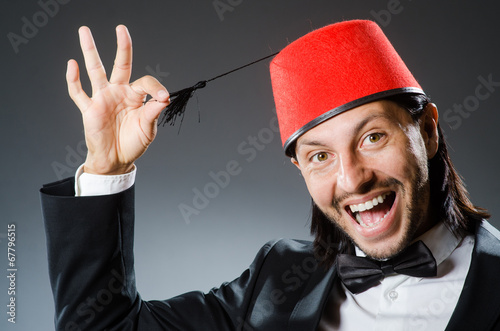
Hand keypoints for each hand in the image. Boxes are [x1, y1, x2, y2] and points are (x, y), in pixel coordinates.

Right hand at [66, 25, 168, 174]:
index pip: (145, 82)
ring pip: (96, 71)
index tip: (163, 97)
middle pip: (120, 65)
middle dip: (122, 47)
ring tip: (84, 31)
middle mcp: (119, 92)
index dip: (155, 87)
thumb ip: (153, 113)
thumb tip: (163, 99)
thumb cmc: (133, 143)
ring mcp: (103, 99)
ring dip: (90, 51)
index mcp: (136, 96)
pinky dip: (74, 79)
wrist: (116, 160)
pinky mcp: (89, 109)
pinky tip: (72, 64)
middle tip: (121, 28)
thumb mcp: (148, 130)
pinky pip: (79, 92)